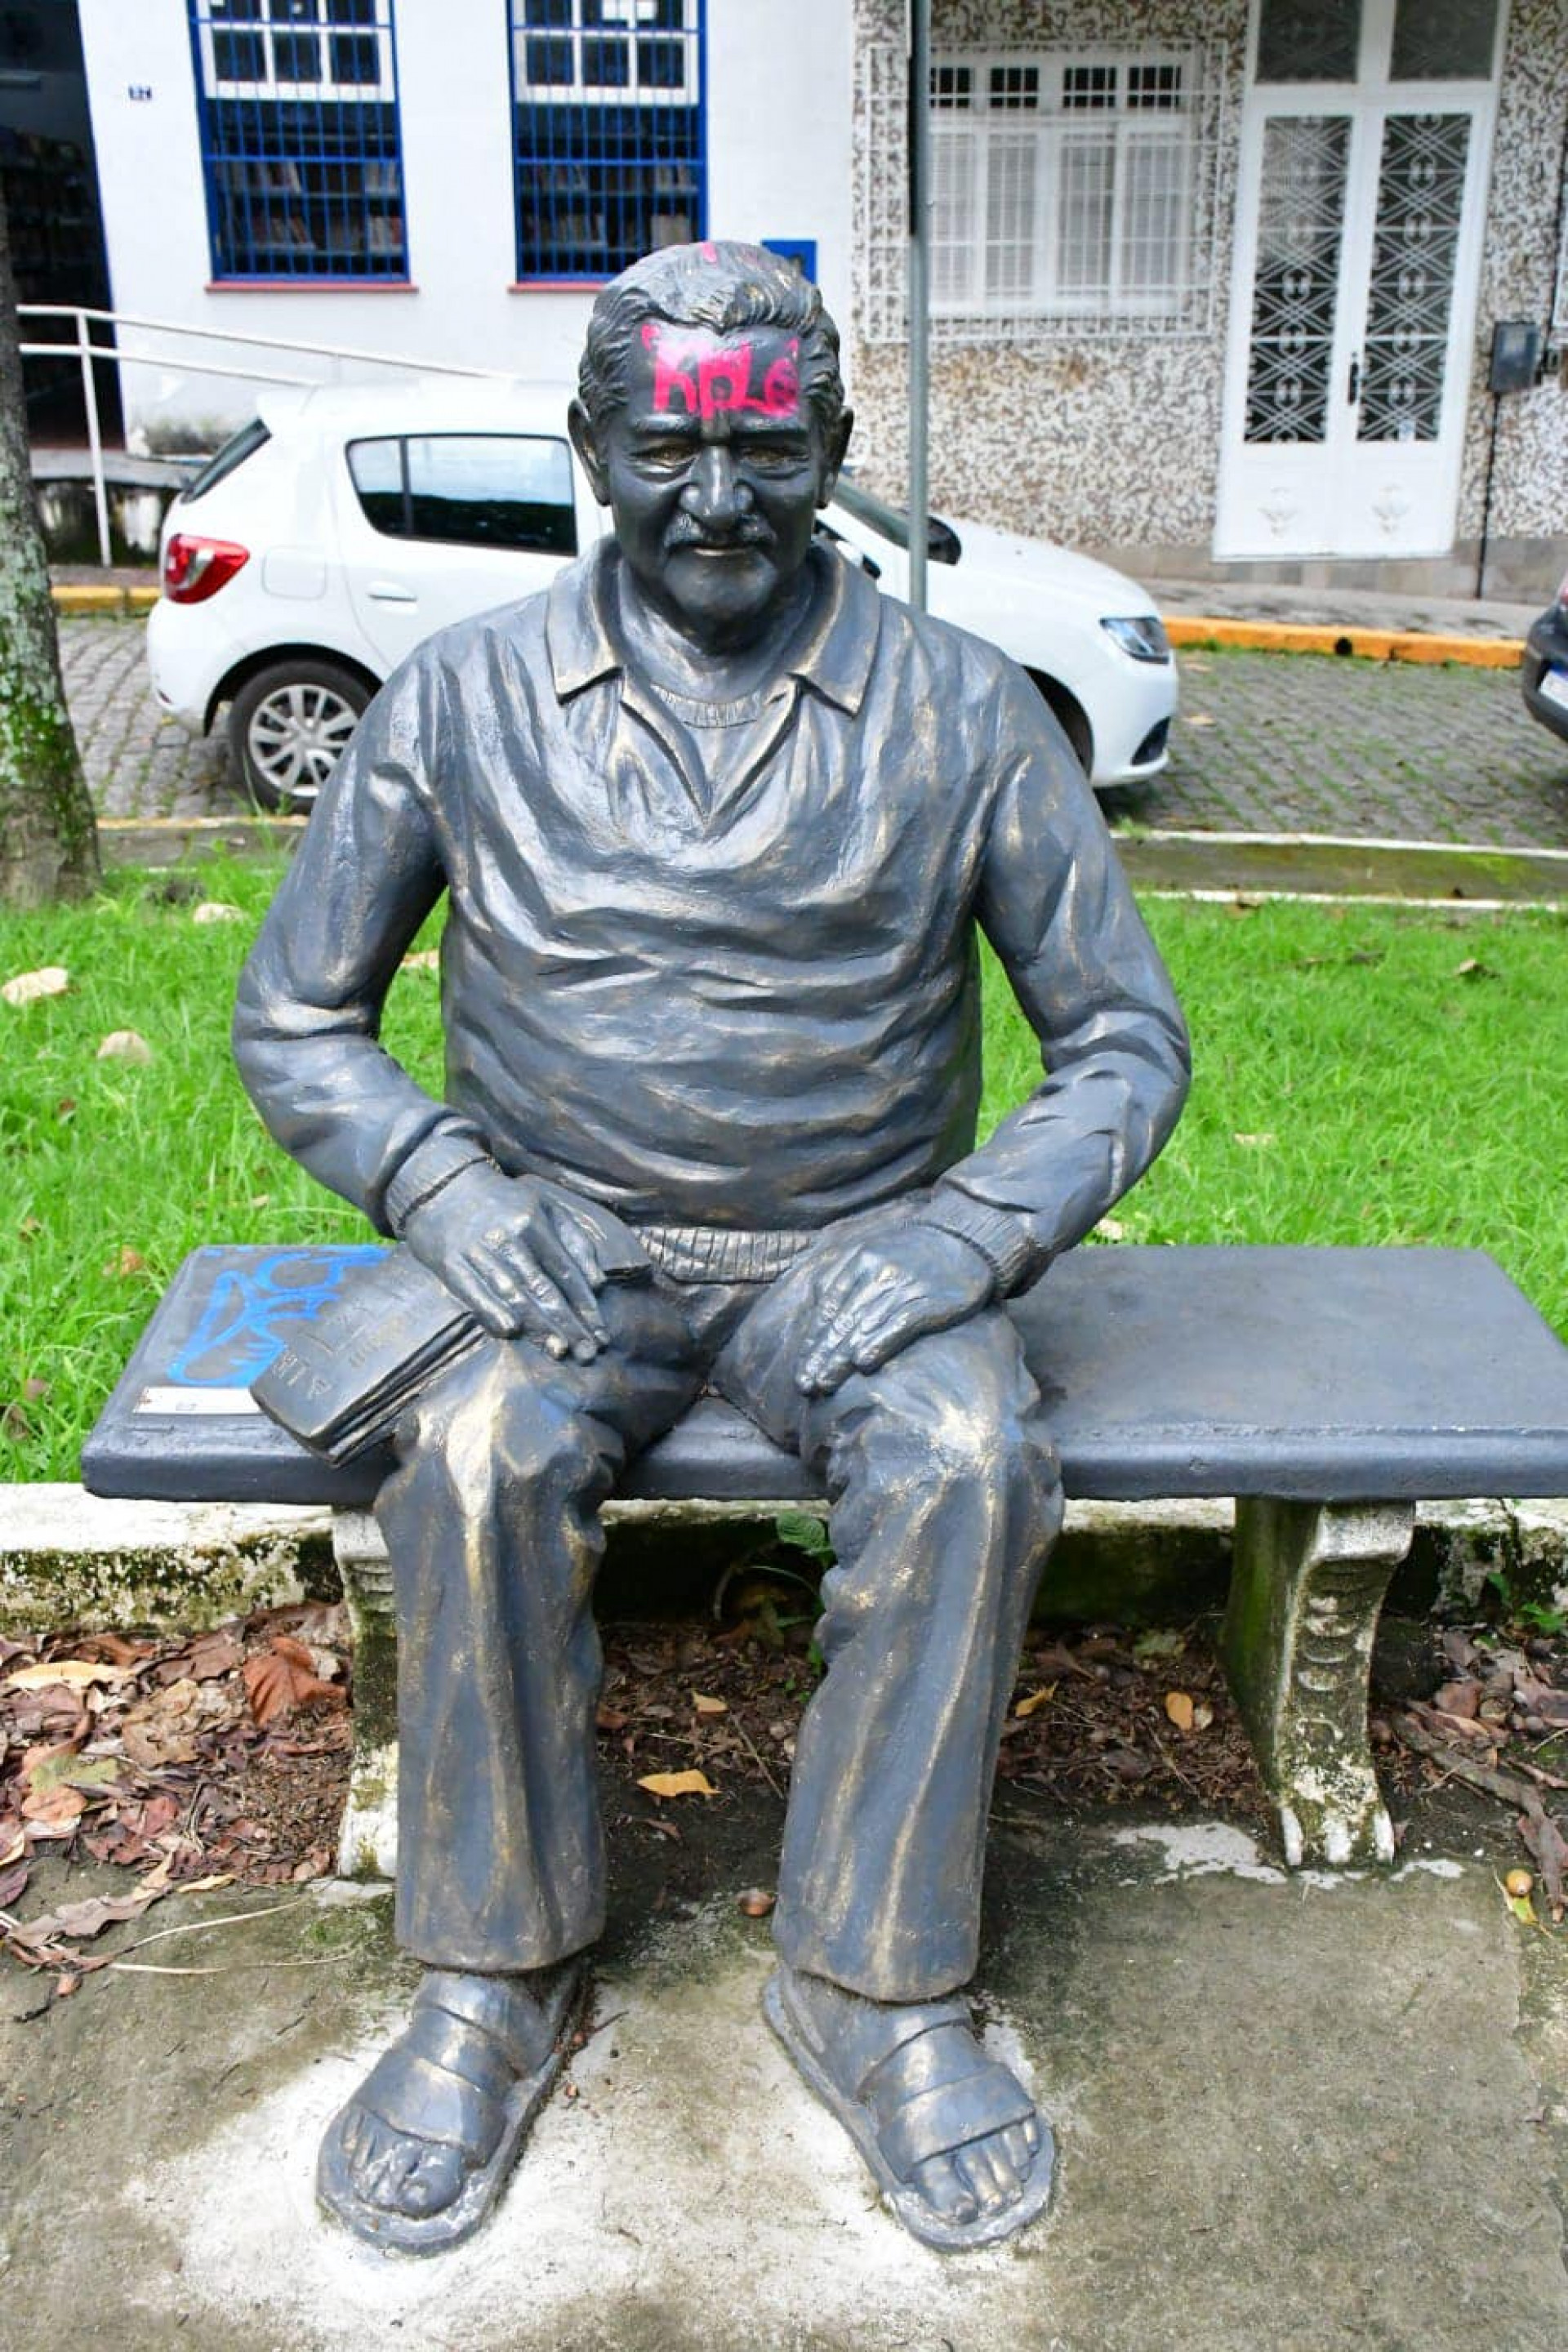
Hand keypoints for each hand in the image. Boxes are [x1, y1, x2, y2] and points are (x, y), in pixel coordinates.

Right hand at [402, 1163, 649, 1355]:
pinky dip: (492, 1311)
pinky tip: (510, 1331)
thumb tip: (598, 1283)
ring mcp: (477, 1250)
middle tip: (587, 1353)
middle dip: (568, 1324)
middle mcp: (508, 1237)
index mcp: (534, 1222)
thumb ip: (576, 1242)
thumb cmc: (504, 1203)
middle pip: (543, 1288)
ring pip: (513, 1294)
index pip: (566, 1272)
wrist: (441, 1186)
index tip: (600, 1334)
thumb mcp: (546, 1209)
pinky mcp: (449, 1263)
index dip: (585, 1306)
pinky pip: (473, 1292)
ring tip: (559, 1350)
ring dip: (538, 1325)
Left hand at [796, 1219, 994, 1395]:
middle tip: (804, 1385)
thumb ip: (845, 1276)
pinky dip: (879, 1343)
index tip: (800, 1369)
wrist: (965, 1239)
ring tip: (824, 1383)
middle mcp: (877, 1271)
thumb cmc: (914, 1254)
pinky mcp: (929, 1300)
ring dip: (840, 1358)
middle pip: (841, 1321)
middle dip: (820, 1356)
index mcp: (858, 1260)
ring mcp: (903, 1285)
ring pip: (864, 1326)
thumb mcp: (874, 1252)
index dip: (812, 1341)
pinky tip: (863, 1364)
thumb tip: (816, 1309)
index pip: (827, 1306)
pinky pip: (899, 1325)